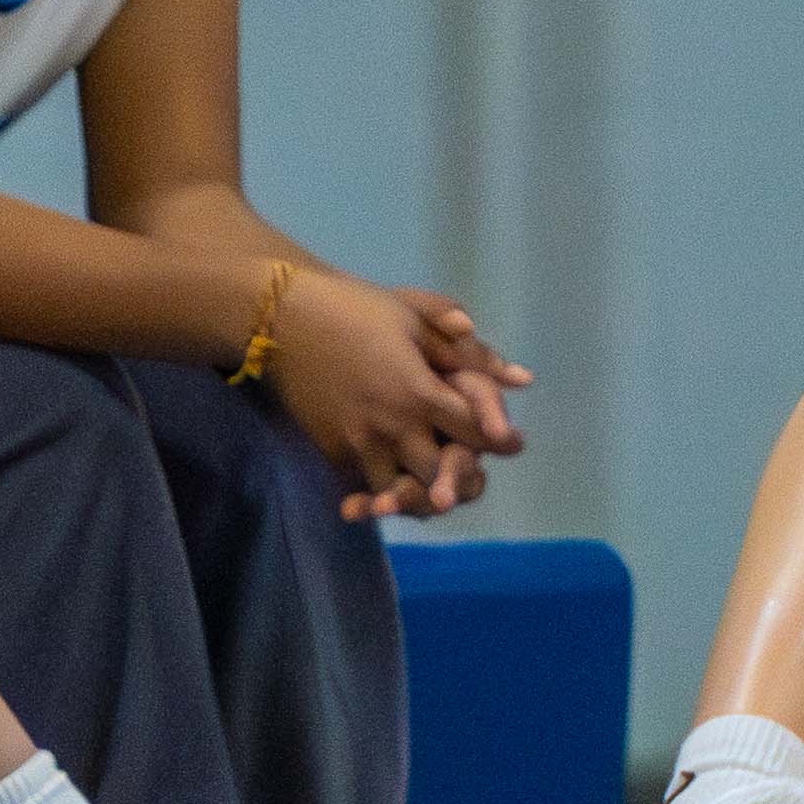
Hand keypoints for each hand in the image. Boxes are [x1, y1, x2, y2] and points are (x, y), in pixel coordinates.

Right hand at [264, 272, 534, 519]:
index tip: (514, 443)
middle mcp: (391, 427)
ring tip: (440, 490)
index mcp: (420, 393)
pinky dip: (383, 495)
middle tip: (478, 476)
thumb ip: (472, 354)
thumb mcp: (421, 317)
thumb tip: (523, 379)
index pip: (476, 432)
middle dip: (465, 479)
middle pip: (442, 474)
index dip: (501, 440)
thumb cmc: (357, 307)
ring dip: (423, 496)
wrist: (280, 317)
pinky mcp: (329, 451)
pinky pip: (363, 486)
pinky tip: (397, 492)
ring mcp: (356, 444)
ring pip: (400, 492)